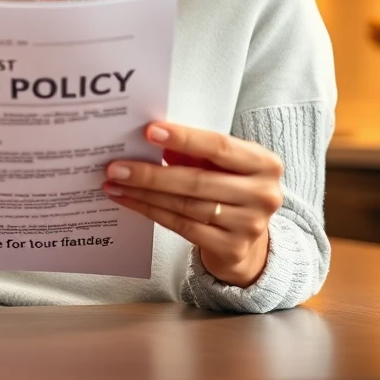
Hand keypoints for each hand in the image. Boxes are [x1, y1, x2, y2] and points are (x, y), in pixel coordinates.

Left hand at [103, 122, 282, 286]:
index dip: (184, 138)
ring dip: (144, 193)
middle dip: (151, 173)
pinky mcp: (232, 248)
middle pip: (197, 180)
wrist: (247, 236)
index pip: (219, 146)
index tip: (149, 131)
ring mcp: (250, 225)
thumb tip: (151, 137)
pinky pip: (182, 226)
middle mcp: (263, 194)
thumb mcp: (219, 164)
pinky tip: (129, 201)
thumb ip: (194, 150)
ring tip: (115, 183)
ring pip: (185, 205)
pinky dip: (151, 211)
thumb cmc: (228, 187)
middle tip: (116, 167)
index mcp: (264, 163)